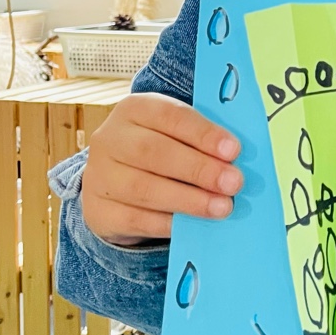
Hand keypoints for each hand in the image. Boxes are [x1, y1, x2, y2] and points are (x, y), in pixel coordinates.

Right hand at [82, 93, 241, 245]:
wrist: (114, 182)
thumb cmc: (159, 151)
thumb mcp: (175, 135)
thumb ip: (200, 141)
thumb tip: (236, 159)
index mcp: (134, 109)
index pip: (169, 116)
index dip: (203, 133)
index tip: (233, 150)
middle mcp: (110, 139)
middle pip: (154, 152)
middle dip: (198, 168)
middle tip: (233, 182)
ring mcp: (99, 175)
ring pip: (144, 188)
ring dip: (188, 200)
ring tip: (222, 207)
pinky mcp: (99, 210)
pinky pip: (135, 218)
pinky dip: (168, 223)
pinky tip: (193, 225)